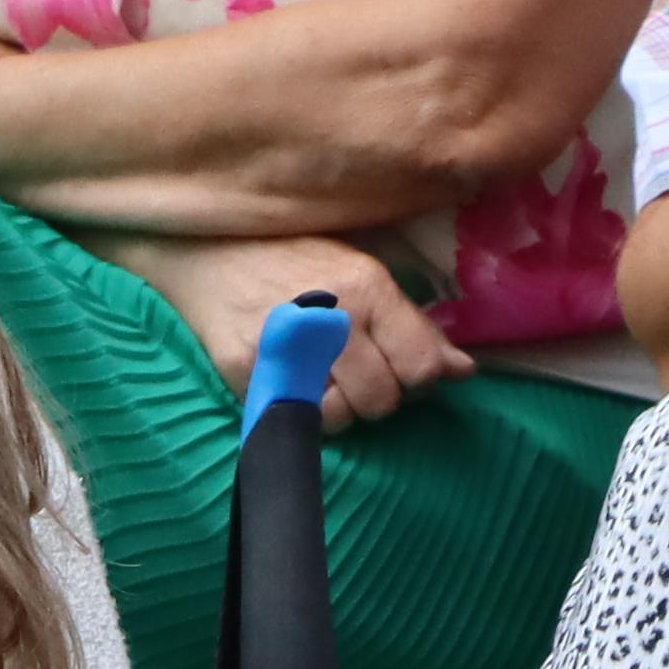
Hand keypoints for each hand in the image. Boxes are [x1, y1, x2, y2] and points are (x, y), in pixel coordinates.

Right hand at [102, 231, 465, 425]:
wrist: (204, 249)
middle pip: (384, 400)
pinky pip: (297, 419)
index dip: (414, 375)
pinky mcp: (248, 371)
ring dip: (338, 408)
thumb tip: (464, 371)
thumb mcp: (360, 273)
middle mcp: (333, 318)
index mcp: (367, 287)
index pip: (421, 366)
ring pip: (343, 418)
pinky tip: (291, 381)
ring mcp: (287, 347)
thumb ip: (412, 325)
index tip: (393, 363)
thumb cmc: (291, 256)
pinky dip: (301, 410)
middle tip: (352, 371)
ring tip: (320, 377)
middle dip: (375, 395)